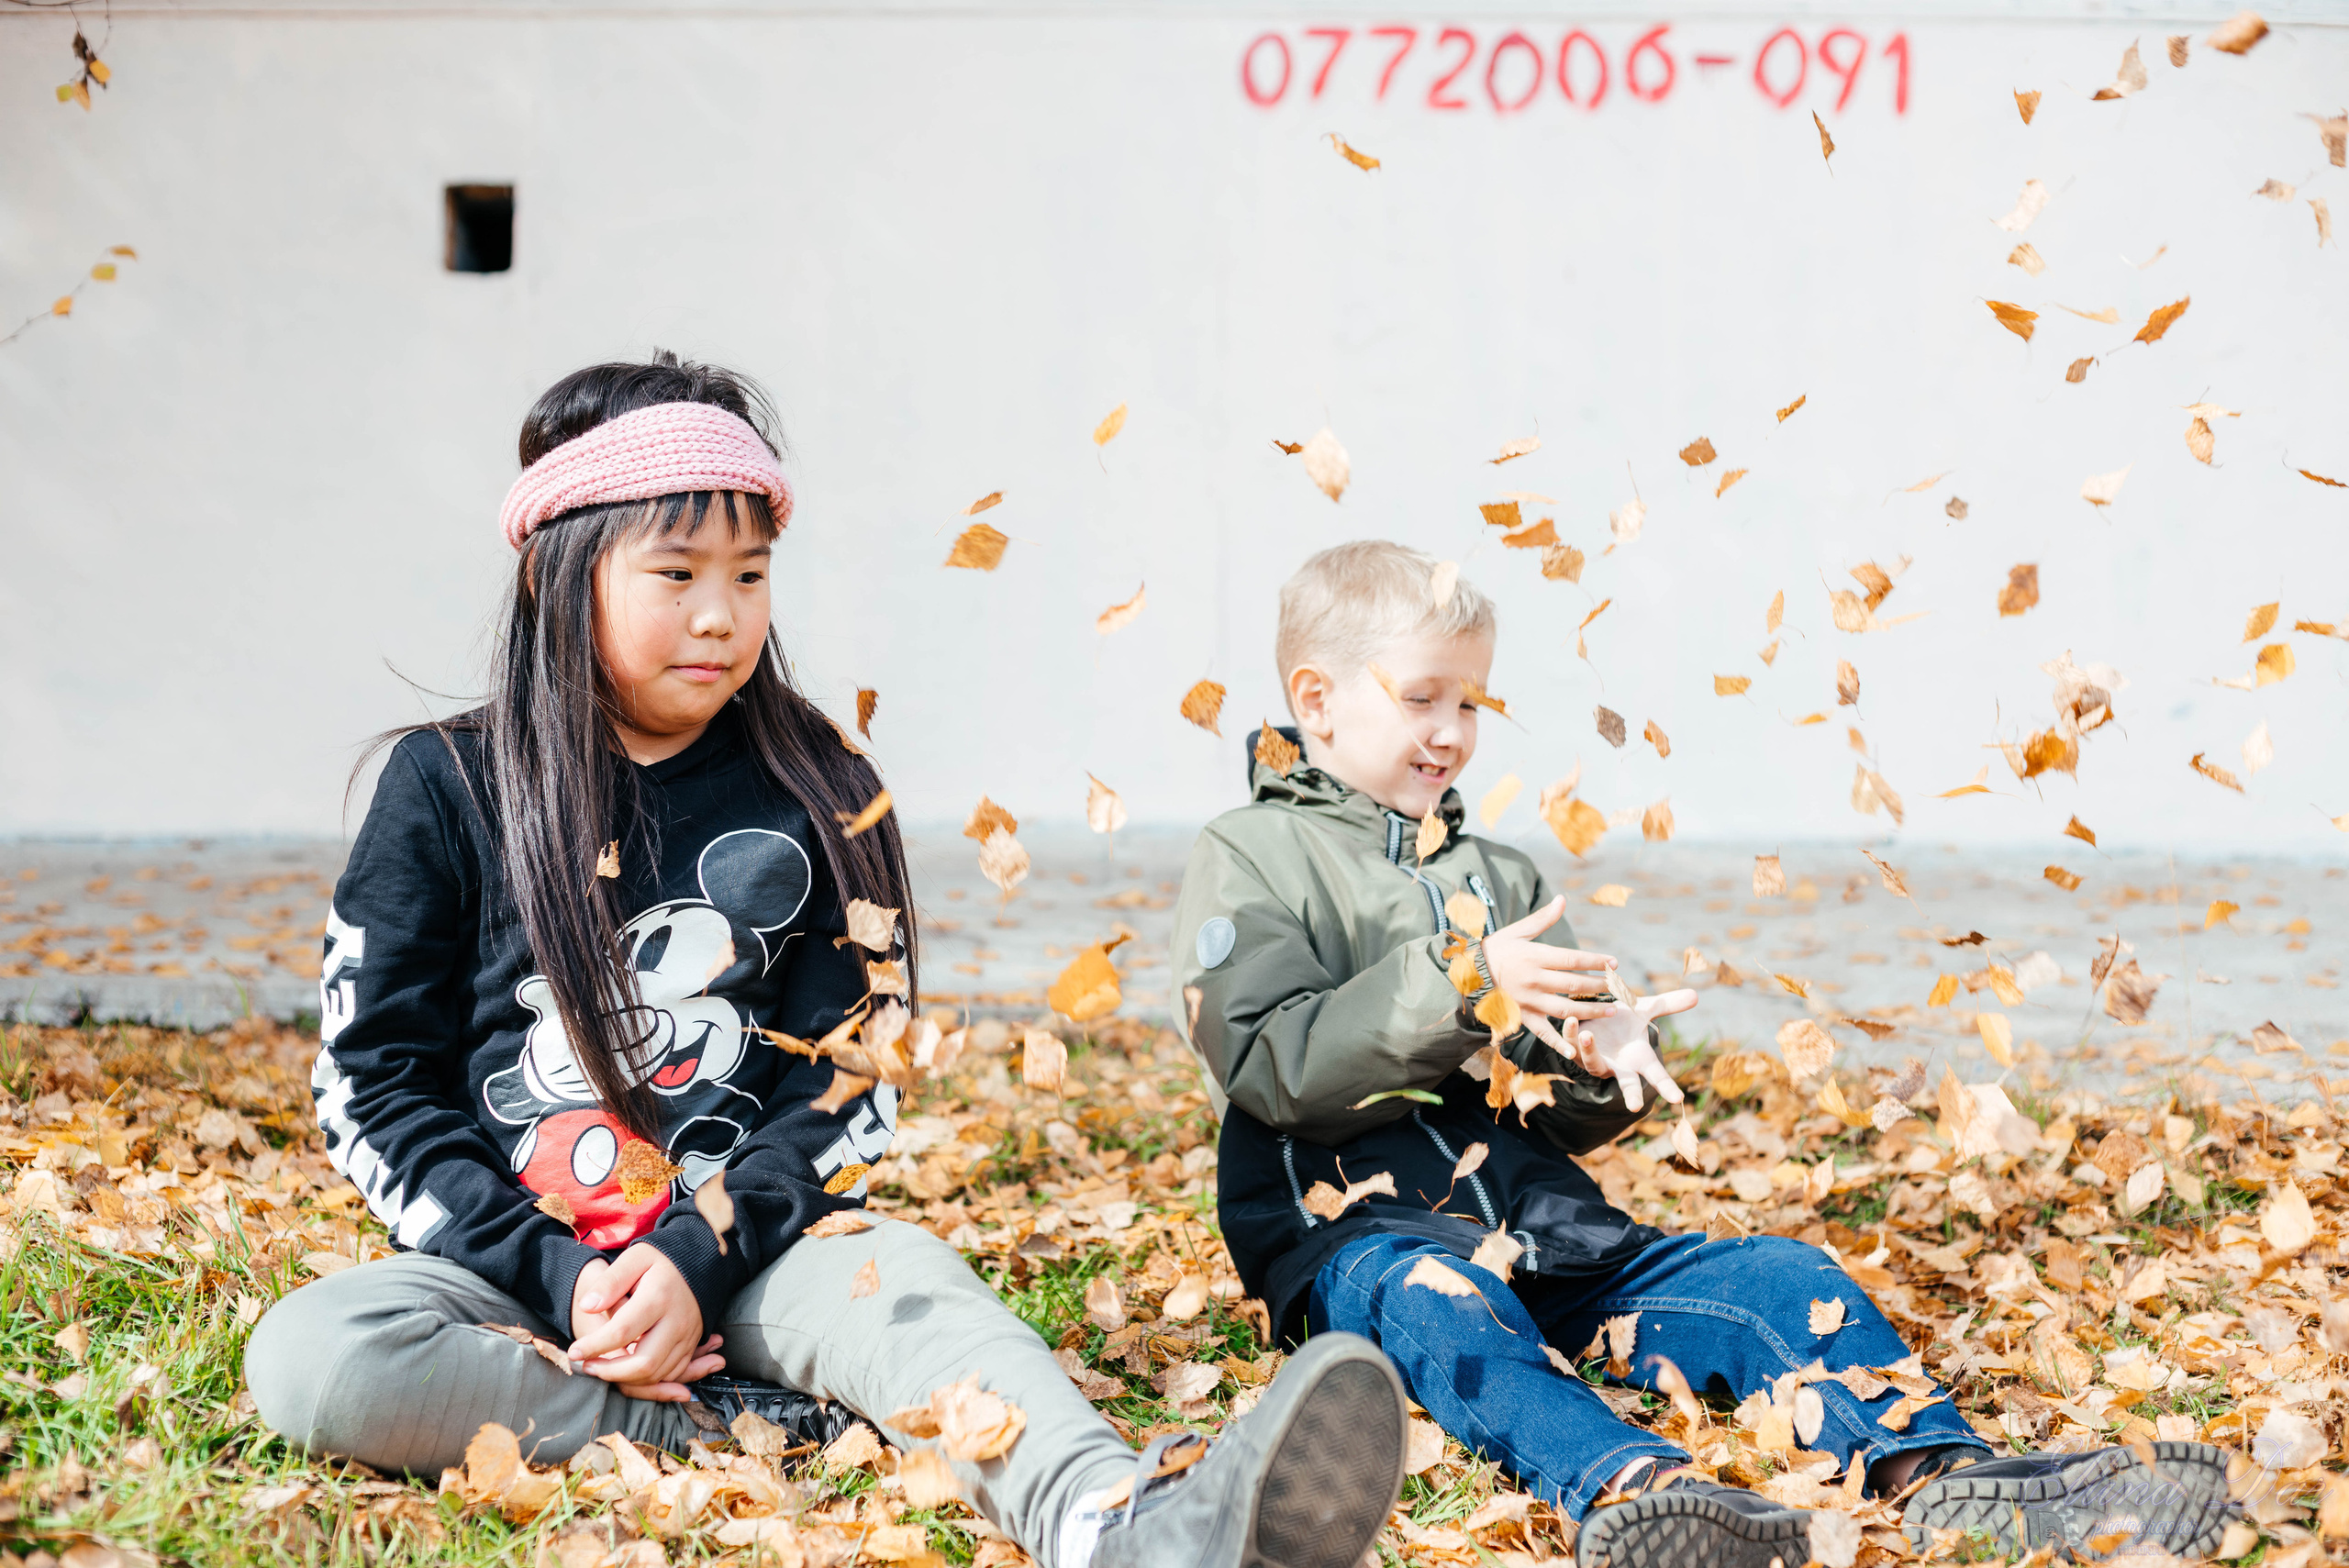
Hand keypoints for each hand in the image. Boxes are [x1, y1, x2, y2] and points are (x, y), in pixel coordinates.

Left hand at [569, 1245, 723, 1402]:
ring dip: (627, 1379)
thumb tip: (586, 1307)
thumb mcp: (635, 1258)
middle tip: (588, 1366)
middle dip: (611, 1373)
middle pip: (644, 1364)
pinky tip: (628, 1371)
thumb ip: (610, 1282)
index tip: (574, 1351)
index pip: (622, 1332)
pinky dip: (647, 1380)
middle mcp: (677, 1322)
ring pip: (657, 1374)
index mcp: (658, 1298)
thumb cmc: (662, 1259)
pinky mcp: (692, 1344)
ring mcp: (687, 1336)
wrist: (703, 1261)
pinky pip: (671, 1374)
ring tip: (602, 1369)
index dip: (594, 1346)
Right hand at [1480, 897, 1622, 1030]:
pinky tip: (1575, 1050)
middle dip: (1600, 986)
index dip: (1595, 961)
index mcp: (1534, 957)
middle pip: (1573, 984)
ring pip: (1565, 1009)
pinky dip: (1558, 1043)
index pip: (1572, 959)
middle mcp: (1533, 980)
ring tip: (1611, 1010)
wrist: (1469, 973)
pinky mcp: (1522, 1017)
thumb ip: (1543, 918)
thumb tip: (1562, 900)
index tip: (1615, 963)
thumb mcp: (1518, 931)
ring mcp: (1528, 1001)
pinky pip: (1542, 1033)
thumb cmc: (1496, 949)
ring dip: (1590, 1010)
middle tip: (1619, 987)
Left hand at [1556, 989, 1699, 1112]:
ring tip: (1588, 1034)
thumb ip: (1667, 1005)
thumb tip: (1696, 995)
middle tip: (1635, 1105)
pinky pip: (1570, 1047)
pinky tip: (1570, 1020)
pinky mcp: (1575, 1052)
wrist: (1591, 1018)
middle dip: (1631, 1095)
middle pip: (1627, 1085)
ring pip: (1593, 1064)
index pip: (1657, 1075)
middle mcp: (1618, 1066)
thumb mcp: (1643, 1010)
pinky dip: (1569, 1035)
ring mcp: (1596, 1061)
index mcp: (1638, 1059)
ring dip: (1590, 1051)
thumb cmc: (1620, 1019)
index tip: (1678, 1099)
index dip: (1667, 1087)